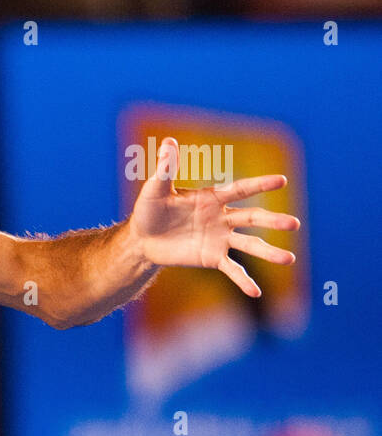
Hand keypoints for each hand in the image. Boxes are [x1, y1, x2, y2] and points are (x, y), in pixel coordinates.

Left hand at [127, 137, 299, 296]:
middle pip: (252, 217)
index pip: (241, 189)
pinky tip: (257, 294)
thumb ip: (165, 169)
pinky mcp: (212, 258)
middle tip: (293, 224)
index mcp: (212, 198)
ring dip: (269, 252)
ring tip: (289, 259)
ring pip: (249, 244)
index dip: (260, 184)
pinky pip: (232, 269)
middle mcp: (221, 217)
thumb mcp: (154, 190)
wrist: (142, 241)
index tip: (282, 180)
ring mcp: (219, 239)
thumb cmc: (148, 211)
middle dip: (272, 221)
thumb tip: (168, 141)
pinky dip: (243, 281)